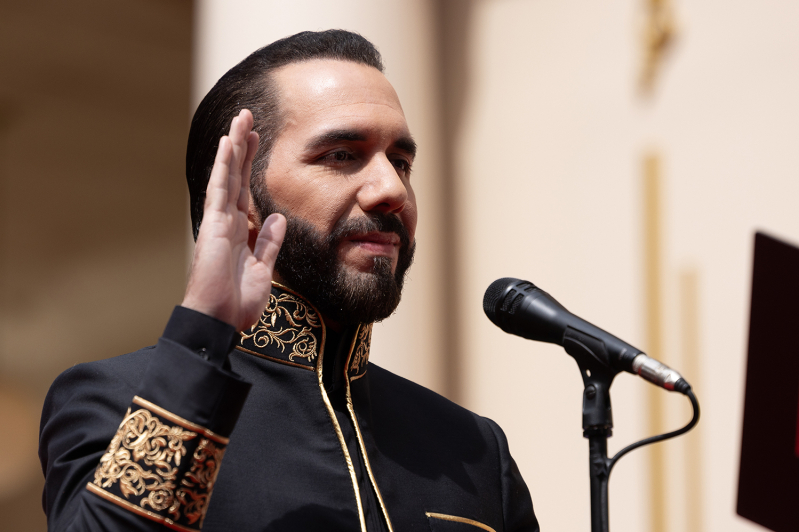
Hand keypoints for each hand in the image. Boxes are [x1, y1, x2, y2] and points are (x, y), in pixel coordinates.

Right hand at [182, 109, 285, 330]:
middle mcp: (227, 222)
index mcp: (239, 232)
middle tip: (248, 118)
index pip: (246, 190)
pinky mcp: (214, 225)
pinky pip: (220, 189)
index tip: (258, 141)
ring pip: (227, 175)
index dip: (251, 165)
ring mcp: (219, 221)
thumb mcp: (262, 270)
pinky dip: (223, 165)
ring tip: (241, 119)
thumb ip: (268, 243)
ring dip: (234, 147)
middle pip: (236, 176)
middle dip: (243, 147)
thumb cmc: (236, 303)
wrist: (219, 320)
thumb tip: (277, 219)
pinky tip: (227, 143)